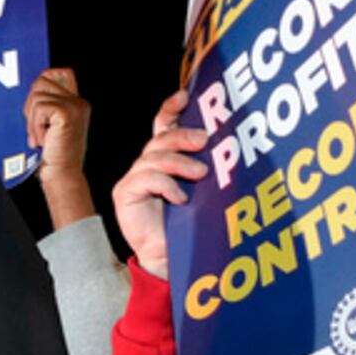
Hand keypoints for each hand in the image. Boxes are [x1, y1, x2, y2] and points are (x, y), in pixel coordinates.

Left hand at [25, 66, 91, 173]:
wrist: (62, 176)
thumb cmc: (53, 155)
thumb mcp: (49, 125)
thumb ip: (45, 105)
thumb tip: (30, 90)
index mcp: (77, 103)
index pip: (61, 72)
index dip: (44, 80)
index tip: (37, 107)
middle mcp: (79, 102)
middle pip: (42, 81)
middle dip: (31, 104)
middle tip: (35, 128)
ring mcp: (75, 106)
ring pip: (37, 95)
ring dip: (32, 119)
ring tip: (40, 138)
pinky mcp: (66, 113)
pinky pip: (39, 107)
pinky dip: (35, 125)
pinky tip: (43, 140)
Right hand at [111, 91, 207, 279]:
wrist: (170, 258)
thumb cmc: (189, 225)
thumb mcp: (202, 190)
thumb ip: (205, 167)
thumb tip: (230, 144)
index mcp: (164, 159)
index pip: (164, 125)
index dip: (171, 108)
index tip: (186, 96)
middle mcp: (147, 164)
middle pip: (161, 138)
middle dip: (183, 135)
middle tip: (205, 141)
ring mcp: (134, 177)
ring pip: (155, 157)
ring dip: (180, 163)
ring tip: (201, 174)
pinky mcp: (125, 193)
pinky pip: (146, 179)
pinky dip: (166, 186)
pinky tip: (180, 199)